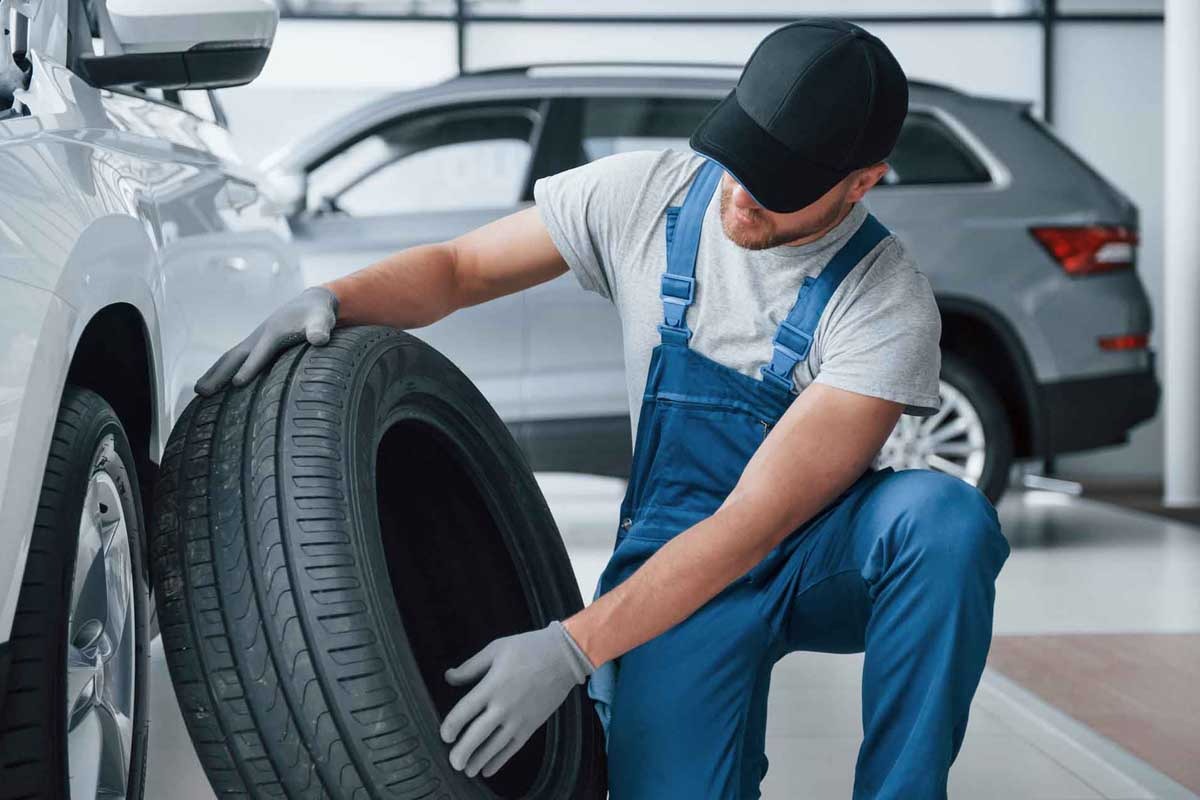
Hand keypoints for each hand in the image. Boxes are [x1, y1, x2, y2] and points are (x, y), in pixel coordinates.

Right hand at [194, 286, 338, 395]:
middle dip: (219, 374)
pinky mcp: (255, 345)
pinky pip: (235, 359)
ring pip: (230, 358)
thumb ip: (321, 329)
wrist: (311, 302)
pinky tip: (214, 385)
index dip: (250, 368)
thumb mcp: (323, 320)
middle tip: (203, 392)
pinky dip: (221, 370)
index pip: (260, 353)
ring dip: (214, 373)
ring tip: (199, 391)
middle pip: (235, 357)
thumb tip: (320, 339)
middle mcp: (259, 337)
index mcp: (274, 333)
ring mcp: (255, 341)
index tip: (237, 383)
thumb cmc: (318, 315)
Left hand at [440, 621, 593, 778]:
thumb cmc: (530, 648)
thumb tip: (449, 677)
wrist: (564, 657)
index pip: (464, 712)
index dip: (450, 727)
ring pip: (493, 747)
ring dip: (477, 761)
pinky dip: (499, 761)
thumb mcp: (496, 649)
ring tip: (466, 770)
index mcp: (491, 686)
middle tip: (452, 761)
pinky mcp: (531, 726)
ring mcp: (518, 719)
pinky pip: (512, 748)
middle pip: (476, 735)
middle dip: (461, 752)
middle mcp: (503, 706)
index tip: (445, 735)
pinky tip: (488, 769)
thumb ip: (471, 666)